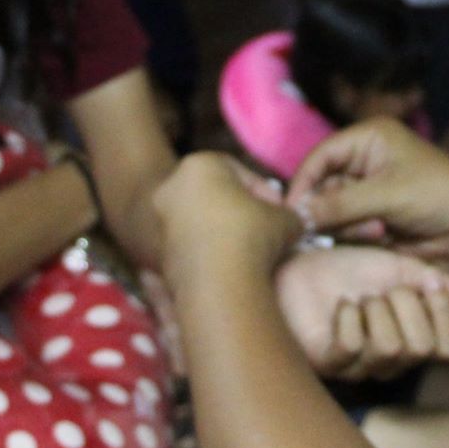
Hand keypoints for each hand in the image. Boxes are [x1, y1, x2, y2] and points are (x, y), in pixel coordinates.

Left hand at [153, 152, 302, 278]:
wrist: (219, 283)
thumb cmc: (252, 235)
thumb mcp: (285, 218)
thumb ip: (286, 213)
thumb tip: (289, 222)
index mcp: (199, 165)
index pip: (239, 171)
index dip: (265, 191)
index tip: (279, 210)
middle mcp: (171, 187)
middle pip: (216, 195)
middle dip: (242, 211)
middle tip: (266, 229)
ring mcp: (161, 221)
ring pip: (202, 221)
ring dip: (226, 233)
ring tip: (251, 251)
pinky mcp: (159, 252)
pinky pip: (193, 245)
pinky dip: (211, 252)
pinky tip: (232, 266)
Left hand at [275, 245, 448, 379]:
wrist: (295, 264)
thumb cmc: (344, 268)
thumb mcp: (395, 265)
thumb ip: (430, 279)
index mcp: (410, 338)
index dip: (445, 317)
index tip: (429, 287)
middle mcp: (388, 361)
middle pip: (421, 347)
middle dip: (406, 304)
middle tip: (382, 290)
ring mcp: (357, 366)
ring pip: (390, 347)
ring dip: (375, 310)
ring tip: (359, 299)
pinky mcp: (326, 363)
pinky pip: (352, 346)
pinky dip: (348, 317)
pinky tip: (340, 306)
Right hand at [286, 118, 448, 255]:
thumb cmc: (437, 196)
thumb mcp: (386, 196)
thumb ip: (339, 204)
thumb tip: (297, 214)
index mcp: (369, 138)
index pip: (321, 155)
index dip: (303, 182)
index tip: (290, 210)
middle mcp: (364, 159)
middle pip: (322, 184)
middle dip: (330, 208)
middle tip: (335, 227)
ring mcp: (368, 187)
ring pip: (332, 209)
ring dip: (348, 224)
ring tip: (378, 229)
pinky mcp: (372, 212)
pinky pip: (347, 225)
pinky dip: (357, 233)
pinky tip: (383, 234)